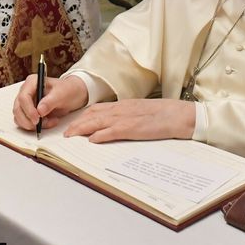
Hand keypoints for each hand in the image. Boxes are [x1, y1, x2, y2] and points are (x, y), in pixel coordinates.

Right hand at [13, 74, 87, 131]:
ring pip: (20, 117)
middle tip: (39, 125)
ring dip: (32, 124)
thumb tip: (39, 111)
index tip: (37, 118)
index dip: (28, 110)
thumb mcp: (62, 93)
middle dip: (28, 120)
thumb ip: (50, 101)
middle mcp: (26, 91)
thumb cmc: (68, 89)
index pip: (23, 97)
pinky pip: (25, 122)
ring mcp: (27, 102)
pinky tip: (49, 122)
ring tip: (50, 122)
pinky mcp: (29, 112)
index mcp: (32, 82)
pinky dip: (35, 126)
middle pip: (18, 109)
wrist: (74, 94)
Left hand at [64, 98, 195, 142]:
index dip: (83, 116)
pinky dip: (100, 135)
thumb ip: (127, 116)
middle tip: (66, 132)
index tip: (73, 123)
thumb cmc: (164, 114)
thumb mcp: (141, 112)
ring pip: (98, 122)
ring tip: (71, 136)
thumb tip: (114, 124)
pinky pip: (112, 131)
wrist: (179, 114)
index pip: (97, 108)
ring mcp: (126, 118)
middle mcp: (122, 109)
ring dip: (82, 129)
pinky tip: (92, 140)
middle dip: (77, 124)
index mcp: (124, 105)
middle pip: (93, 114)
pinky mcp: (133, 128)